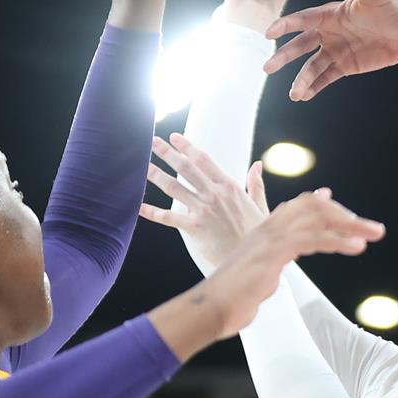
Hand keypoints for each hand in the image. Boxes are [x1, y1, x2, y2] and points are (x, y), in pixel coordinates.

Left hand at [140, 132, 270, 272]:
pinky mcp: (194, 228)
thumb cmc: (256, 234)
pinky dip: (152, 212)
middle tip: (152, 140)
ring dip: (156, 175)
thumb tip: (257, 164)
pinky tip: (138, 206)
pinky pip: (169, 218)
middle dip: (167, 153)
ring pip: (174, 188)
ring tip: (142, 165)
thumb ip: (255, 184)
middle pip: (185, 168)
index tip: (174, 137)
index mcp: (229, 186)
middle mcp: (214, 195)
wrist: (253, 259)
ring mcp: (203, 211)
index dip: (187, 147)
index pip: (204, 160)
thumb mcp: (259, 205)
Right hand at [202, 190, 384, 338]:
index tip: (350, 216)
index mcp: (265, 229)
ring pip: (317, 219)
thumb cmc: (234, 296)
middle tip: (374, 229)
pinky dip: (337, 240)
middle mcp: (268, 227)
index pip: (301, 206)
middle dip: (347, 216)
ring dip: (351, 226)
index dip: (328, 207)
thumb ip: (273, 263)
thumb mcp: (258, 274)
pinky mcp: (274, 252)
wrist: (211, 308)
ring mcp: (270, 237)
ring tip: (374, 235)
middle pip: (314, 207)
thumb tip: (282, 267)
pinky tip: (356, 248)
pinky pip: (312, 238)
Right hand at [263, 0, 397, 100]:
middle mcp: (329, 33)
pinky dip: (315, 86)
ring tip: (294, 94)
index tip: (268, 33)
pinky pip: (326, 77)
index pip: (302, 20)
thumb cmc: (391, 7)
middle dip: (284, 56)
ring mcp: (336, 50)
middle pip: (300, 45)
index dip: (285, 26)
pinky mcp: (346, 66)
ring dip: (301, 79)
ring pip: (312, 66)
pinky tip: (304, 95)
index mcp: (330, 15)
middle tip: (267, 68)